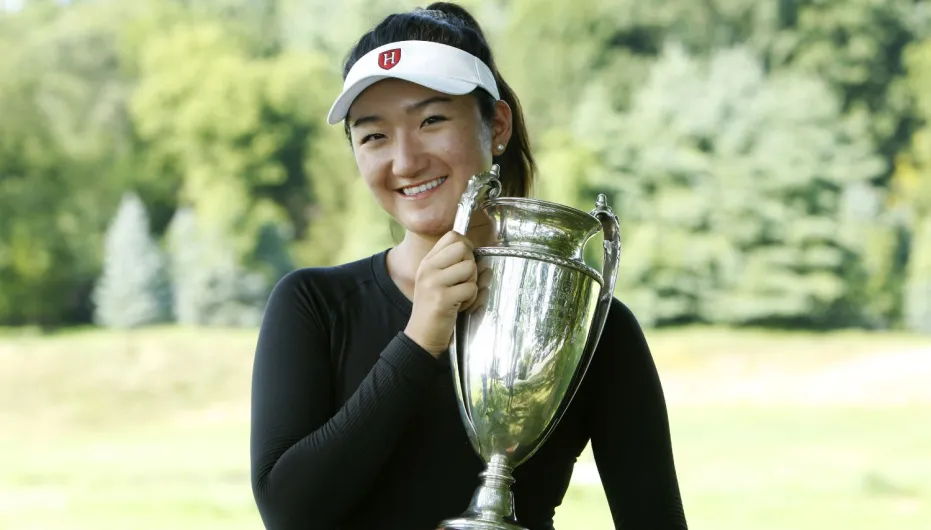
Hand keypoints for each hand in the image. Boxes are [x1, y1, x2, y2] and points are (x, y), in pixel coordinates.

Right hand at [404, 231, 477, 356]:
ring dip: (472, 284)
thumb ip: (457, 267)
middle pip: (463, 248)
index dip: (466, 246)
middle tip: (463, 282)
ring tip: (461, 296)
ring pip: (470, 268)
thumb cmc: (435, 310)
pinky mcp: (442, 298)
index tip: (465, 263)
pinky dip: (471, 300)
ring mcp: (434, 283)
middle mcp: (428, 268)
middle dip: (471, 265)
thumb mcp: (439, 282)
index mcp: (428, 261)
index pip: (452, 236)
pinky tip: (460, 307)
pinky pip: (471, 289)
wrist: (422, 337)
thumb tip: (485, 261)